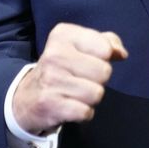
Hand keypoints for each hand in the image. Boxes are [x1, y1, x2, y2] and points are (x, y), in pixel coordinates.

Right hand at [13, 23, 127, 134]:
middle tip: (81, 79)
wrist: (27, 97)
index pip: (105, 48)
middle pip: (104, 72)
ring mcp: (51, 79)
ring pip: (97, 93)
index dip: (103, 58)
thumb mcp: (81, 46)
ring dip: (90, 97)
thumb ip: (107, 42)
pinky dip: (83, 112)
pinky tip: (71, 106)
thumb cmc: (63, 68)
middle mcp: (55, 54)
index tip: (88, 60)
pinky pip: (86, 111)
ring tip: (75, 93)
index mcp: (63, 35)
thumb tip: (121, 54)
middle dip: (98, 80)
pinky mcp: (50, 104)